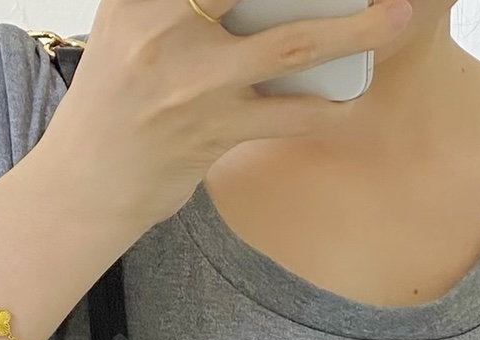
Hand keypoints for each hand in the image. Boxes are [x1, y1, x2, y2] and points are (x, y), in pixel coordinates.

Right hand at [36, 0, 412, 232]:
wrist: (84, 184)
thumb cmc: (115, 96)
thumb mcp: (127, 22)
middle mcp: (163, 28)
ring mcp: (192, 85)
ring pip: (291, 48)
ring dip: (353, 32)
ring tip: (395, 16)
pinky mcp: (212, 134)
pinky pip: (286, 115)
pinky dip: (326, 106)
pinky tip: (354, 96)